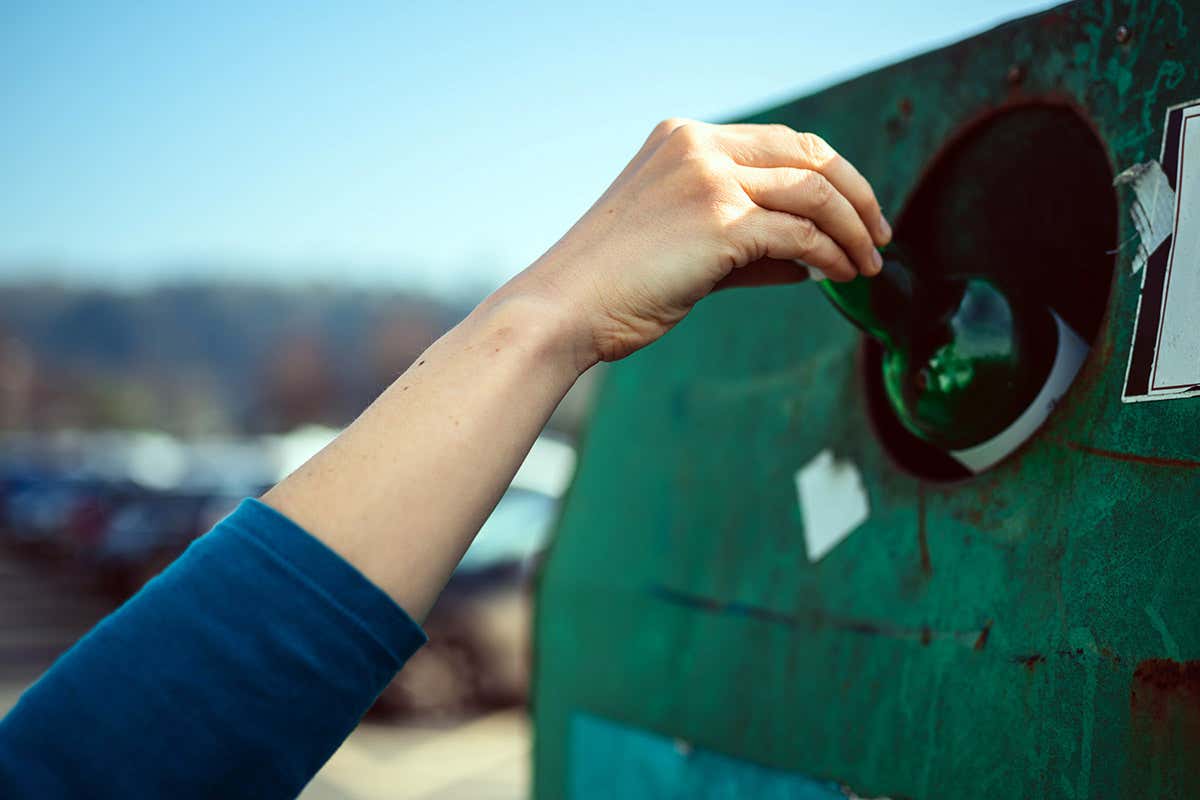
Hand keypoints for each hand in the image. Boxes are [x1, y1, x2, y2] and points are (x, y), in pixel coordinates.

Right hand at [511, 118, 891, 364]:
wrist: (563, 309)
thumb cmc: (614, 285)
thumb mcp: (682, 245)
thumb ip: (744, 241)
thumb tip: (811, 257)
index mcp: (683, 139)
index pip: (781, 141)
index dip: (828, 173)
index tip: (854, 210)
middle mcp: (697, 146)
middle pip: (808, 154)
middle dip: (855, 195)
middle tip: (879, 235)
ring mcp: (707, 179)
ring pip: (812, 192)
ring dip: (851, 230)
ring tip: (867, 264)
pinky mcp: (717, 222)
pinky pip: (798, 235)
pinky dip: (828, 256)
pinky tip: (837, 276)